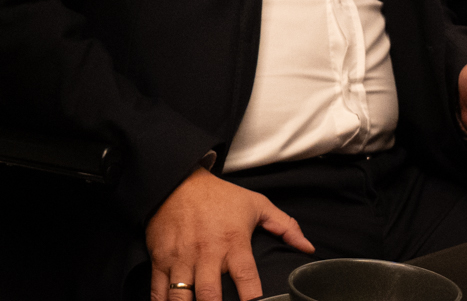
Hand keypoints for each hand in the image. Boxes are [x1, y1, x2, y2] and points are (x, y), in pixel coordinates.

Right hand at [146, 167, 312, 300]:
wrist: (176, 178)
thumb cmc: (219, 195)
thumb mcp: (255, 204)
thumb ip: (285, 226)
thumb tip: (308, 248)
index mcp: (233, 243)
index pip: (247, 280)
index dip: (254, 300)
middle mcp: (206, 253)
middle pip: (210, 295)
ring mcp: (181, 256)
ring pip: (181, 295)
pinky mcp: (161, 257)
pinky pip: (158, 288)